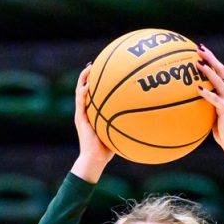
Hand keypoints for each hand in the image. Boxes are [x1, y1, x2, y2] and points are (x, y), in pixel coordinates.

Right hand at [71, 63, 114, 182]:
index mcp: (93, 112)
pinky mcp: (79, 119)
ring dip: (83, 79)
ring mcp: (81, 114)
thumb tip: (144, 118)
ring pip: (79, 92)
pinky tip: (87, 86)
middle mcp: (86, 111)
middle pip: (85, 88)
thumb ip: (126, 123)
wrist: (95, 159)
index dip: (97, 81)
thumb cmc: (108, 149)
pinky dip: (82, 93)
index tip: (104, 70)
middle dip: (88, 75)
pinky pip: (80, 103)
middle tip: (94, 63)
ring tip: (89, 68)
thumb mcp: (118, 132)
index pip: (93, 94)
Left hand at [193, 44, 223, 166]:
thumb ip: (206, 103)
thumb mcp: (213, 113)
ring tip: (198, 63)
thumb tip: (191, 97)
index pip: (221, 70)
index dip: (212, 59)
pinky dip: (206, 93)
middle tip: (199, 48)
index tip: (201, 49)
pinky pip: (215, 99)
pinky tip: (197, 88)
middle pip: (221, 70)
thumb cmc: (223, 130)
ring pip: (219, 81)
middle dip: (210, 58)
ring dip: (208, 71)